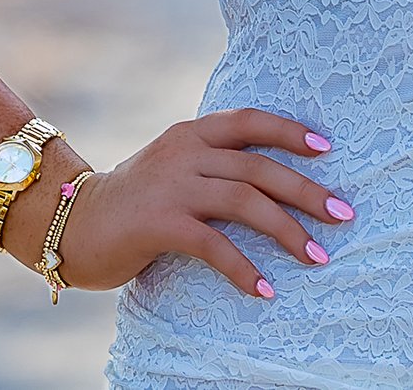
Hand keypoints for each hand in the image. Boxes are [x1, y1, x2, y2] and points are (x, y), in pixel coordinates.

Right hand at [45, 109, 355, 299]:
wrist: (68, 224)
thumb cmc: (132, 202)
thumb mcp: (172, 168)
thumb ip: (210, 165)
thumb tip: (271, 180)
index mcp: (190, 134)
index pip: (249, 122)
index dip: (289, 132)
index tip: (327, 148)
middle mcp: (184, 152)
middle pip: (259, 167)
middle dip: (306, 191)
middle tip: (343, 213)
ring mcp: (171, 186)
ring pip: (245, 201)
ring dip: (288, 230)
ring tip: (318, 257)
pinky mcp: (159, 223)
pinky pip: (214, 244)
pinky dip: (244, 268)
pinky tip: (265, 290)